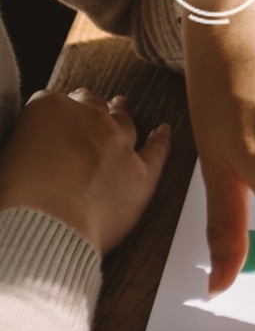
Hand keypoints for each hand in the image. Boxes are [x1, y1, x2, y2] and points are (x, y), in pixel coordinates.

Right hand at [0, 89, 170, 254]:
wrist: (43, 229)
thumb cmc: (15, 199)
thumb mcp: (9, 156)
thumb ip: (30, 141)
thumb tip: (36, 148)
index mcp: (49, 109)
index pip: (56, 102)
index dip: (59, 112)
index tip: (62, 115)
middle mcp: (90, 118)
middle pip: (93, 106)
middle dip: (91, 108)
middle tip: (92, 108)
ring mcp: (120, 143)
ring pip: (124, 121)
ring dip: (122, 115)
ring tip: (122, 108)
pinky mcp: (141, 171)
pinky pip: (157, 150)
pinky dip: (161, 140)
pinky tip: (162, 133)